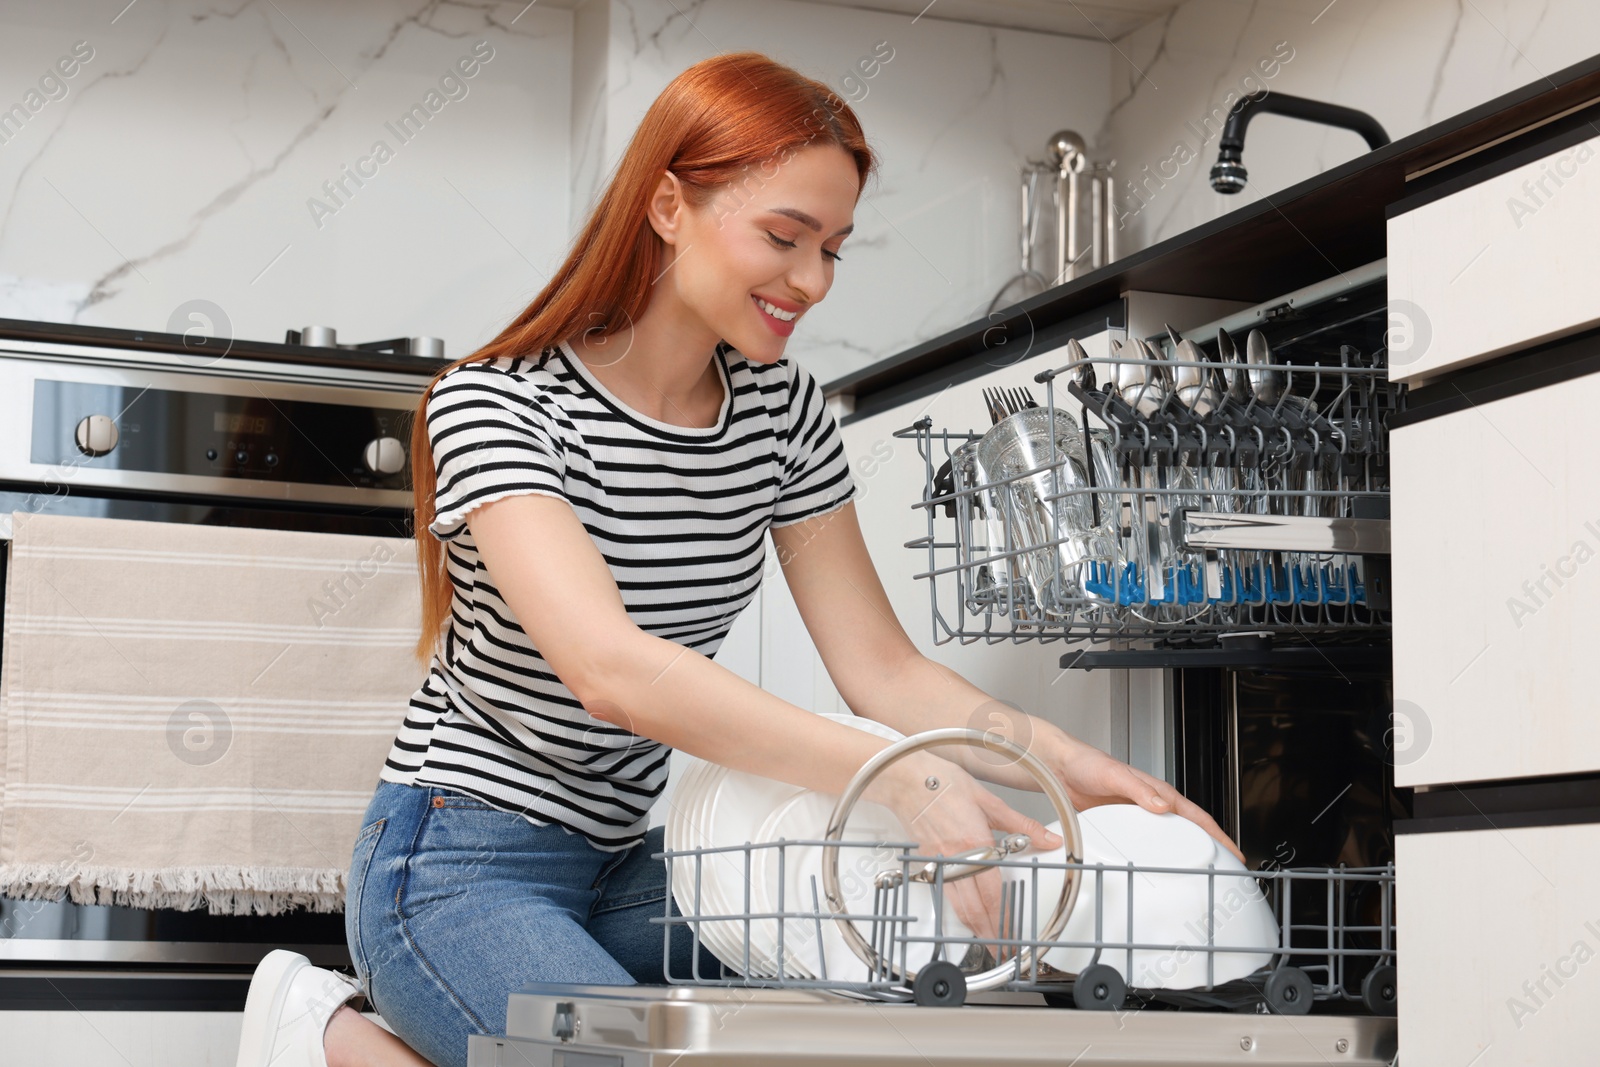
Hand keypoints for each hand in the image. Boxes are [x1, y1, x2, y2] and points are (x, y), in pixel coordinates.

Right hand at [863, 751, 1061, 953]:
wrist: (905, 777)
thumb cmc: (943, 782)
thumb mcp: (989, 800)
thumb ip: (1021, 824)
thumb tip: (1048, 840)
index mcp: (975, 843)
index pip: (993, 893)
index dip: (1005, 919)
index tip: (1014, 935)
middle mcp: (956, 858)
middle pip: (975, 908)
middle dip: (991, 934)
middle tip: (1005, 950)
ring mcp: (938, 862)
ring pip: (958, 906)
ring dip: (974, 928)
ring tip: (989, 941)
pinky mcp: (926, 861)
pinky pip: (943, 894)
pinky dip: (956, 911)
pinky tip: (964, 916)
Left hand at [1050, 739, 1245, 863]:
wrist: (1062, 766)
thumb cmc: (1088, 763)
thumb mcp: (1115, 775)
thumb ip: (1139, 790)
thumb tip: (1162, 805)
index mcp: (1158, 792)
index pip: (1196, 816)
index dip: (1218, 834)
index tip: (1234, 851)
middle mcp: (1152, 804)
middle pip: (1189, 829)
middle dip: (1210, 847)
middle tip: (1224, 869)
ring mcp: (1138, 814)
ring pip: (1169, 837)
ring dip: (1184, 852)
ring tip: (1197, 871)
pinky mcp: (1122, 822)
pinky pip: (1146, 842)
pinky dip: (1157, 853)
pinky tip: (1156, 864)